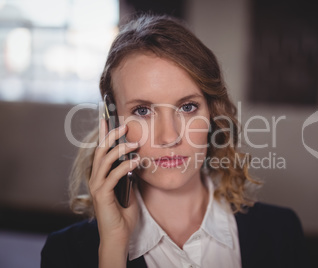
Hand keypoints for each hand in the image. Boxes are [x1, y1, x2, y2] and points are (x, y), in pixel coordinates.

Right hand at [89, 119, 138, 265]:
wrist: (119, 233)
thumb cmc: (123, 211)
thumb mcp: (128, 187)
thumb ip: (128, 173)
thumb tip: (136, 159)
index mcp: (101, 175)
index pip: (101, 150)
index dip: (103, 134)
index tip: (107, 118)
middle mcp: (96, 178)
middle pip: (101, 150)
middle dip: (111, 135)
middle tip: (124, 125)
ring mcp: (97, 186)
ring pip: (105, 160)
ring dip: (121, 149)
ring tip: (135, 143)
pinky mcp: (102, 195)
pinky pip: (114, 176)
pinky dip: (125, 167)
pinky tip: (137, 162)